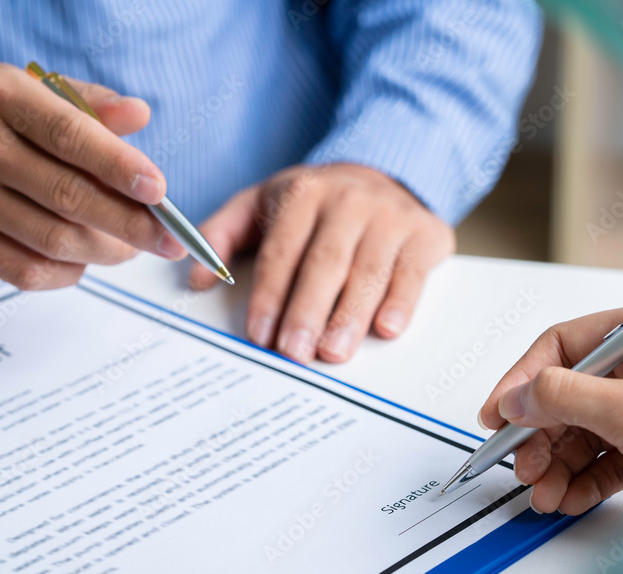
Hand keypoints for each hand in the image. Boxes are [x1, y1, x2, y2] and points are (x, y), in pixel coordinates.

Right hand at [0, 64, 186, 289]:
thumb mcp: (29, 90)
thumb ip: (87, 104)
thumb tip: (139, 115)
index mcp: (1, 98)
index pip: (70, 136)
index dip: (120, 167)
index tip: (159, 191)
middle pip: (69, 197)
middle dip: (130, 224)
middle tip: (167, 238)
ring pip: (53, 241)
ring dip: (105, 252)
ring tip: (129, 248)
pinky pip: (26, 272)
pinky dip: (68, 273)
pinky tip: (84, 259)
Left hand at [189, 164, 454, 362]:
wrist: (385, 171)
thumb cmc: (315, 202)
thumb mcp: (261, 202)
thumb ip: (222, 235)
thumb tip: (196, 278)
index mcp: (304, 193)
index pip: (282, 251)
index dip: (270, 295)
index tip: (259, 334)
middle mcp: (349, 200)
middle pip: (325, 263)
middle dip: (307, 311)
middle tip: (293, 354)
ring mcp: (391, 216)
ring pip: (369, 271)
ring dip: (350, 316)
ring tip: (332, 353)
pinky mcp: (426, 234)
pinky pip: (412, 273)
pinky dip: (402, 302)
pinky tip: (386, 330)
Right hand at [478, 307, 622, 514]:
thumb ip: (563, 398)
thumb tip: (515, 399)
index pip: (560, 347)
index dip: (521, 381)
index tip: (496, 415)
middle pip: (565, 397)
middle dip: (538, 438)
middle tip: (522, 466)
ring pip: (582, 433)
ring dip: (556, 466)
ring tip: (545, 494)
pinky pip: (604, 459)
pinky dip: (583, 481)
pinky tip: (568, 499)